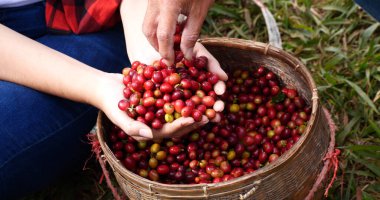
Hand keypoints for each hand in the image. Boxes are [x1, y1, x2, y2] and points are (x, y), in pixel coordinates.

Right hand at [97, 70, 224, 140]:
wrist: (105, 87)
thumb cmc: (110, 104)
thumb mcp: (119, 116)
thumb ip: (133, 128)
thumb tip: (149, 136)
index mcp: (151, 131)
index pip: (170, 131)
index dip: (183, 125)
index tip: (195, 119)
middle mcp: (159, 122)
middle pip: (179, 122)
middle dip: (194, 118)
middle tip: (209, 113)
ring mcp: (161, 110)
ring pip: (181, 109)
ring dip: (194, 106)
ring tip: (208, 100)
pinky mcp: (161, 97)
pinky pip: (175, 95)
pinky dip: (186, 92)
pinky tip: (197, 84)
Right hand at [143, 0, 213, 65]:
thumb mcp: (200, 11)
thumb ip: (191, 34)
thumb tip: (186, 55)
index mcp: (169, 4)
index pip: (163, 35)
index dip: (167, 52)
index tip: (172, 63)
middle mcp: (155, 1)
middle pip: (149, 31)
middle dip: (157, 46)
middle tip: (169, 55)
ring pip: (147, 24)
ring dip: (156, 37)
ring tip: (171, 44)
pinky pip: (151, 16)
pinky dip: (158, 27)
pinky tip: (171, 29)